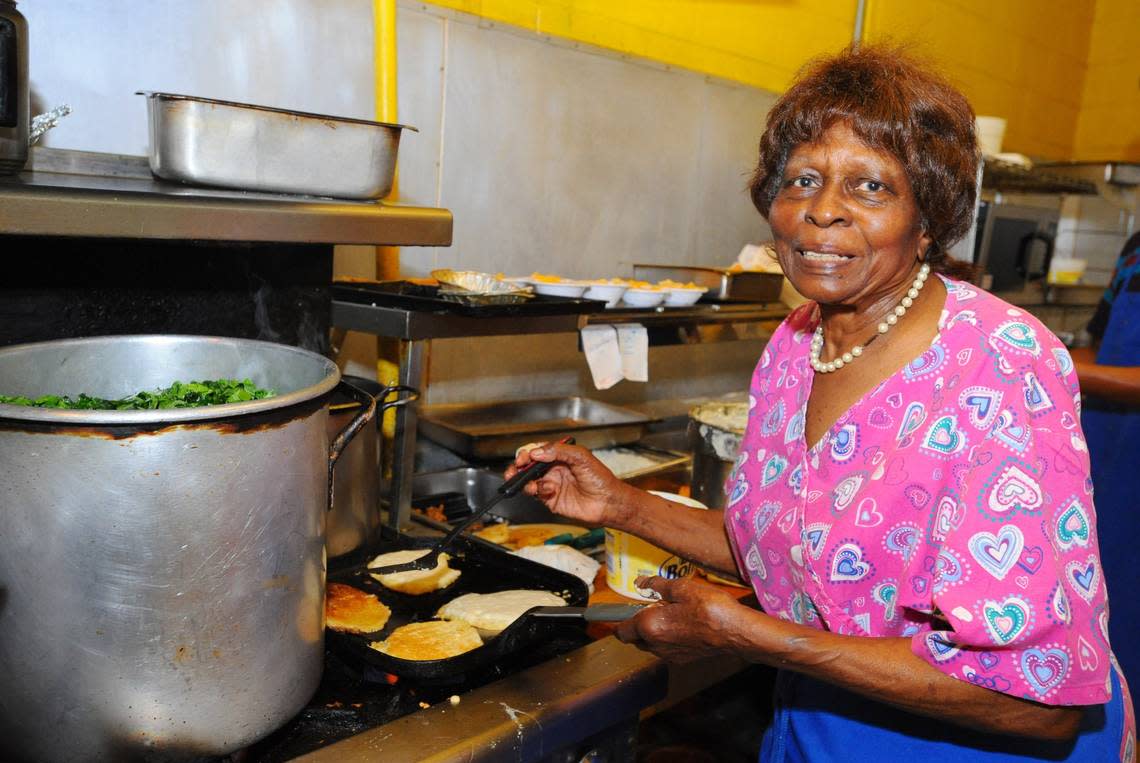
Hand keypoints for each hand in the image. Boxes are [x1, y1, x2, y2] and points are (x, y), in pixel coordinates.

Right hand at [505, 442, 632, 525]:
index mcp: (560, 456)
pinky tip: (549, 490)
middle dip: (518, 466)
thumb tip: (537, 452)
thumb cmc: (600, 478)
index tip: (525, 456)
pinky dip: (539, 490)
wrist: (607, 502)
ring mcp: (551, 484)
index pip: (538, 451)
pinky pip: (537, 493)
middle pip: (528, 466)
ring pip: (528, 480)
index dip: (528, 452)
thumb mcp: (581, 456)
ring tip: (526, 482)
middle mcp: (554, 469)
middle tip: (516, 469)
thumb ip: (558, 451)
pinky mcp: (551, 499)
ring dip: (523, 480)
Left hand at [614, 576, 749, 662]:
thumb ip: (657, 585)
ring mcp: (670, 655)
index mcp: (650, 627)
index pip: (621, 631)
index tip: (619, 611)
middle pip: (634, 639)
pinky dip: (667, 638)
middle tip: (651, 607)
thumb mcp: (682, 588)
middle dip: (637, 624)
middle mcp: (656, 645)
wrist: (737, 632)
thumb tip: (641, 582)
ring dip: (652, 632)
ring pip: (650, 645)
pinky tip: (682, 625)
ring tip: (670, 614)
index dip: (618, 620)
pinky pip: (665, 649)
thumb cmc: (711, 609)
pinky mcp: (683, 659)